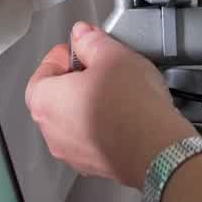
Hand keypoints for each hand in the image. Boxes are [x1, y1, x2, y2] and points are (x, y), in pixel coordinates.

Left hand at [25, 22, 196, 187]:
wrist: (158, 150)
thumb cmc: (130, 105)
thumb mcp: (112, 54)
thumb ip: (90, 41)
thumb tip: (81, 35)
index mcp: (45, 101)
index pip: (43, 70)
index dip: (64, 55)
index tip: (81, 48)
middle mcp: (51, 132)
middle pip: (56, 97)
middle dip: (77, 79)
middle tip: (100, 67)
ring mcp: (71, 154)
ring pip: (74, 120)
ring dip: (90, 104)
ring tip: (117, 91)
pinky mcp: (93, 167)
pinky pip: (92, 138)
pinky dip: (103, 125)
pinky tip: (125, 114)